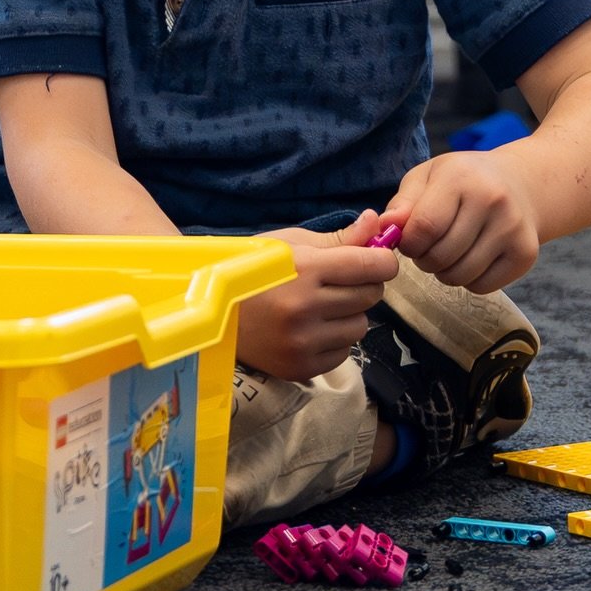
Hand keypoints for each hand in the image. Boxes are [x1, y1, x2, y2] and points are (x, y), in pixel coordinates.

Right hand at [238, 212, 393, 381]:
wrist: (209, 312)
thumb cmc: (250, 269)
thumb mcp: (291, 243)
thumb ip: (340, 238)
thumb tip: (379, 222)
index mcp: (304, 269)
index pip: (372, 266)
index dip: (382, 261)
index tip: (376, 260)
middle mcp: (305, 308)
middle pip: (371, 295)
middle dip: (364, 284)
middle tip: (340, 281)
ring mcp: (302, 342)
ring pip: (361, 326)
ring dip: (349, 314)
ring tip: (321, 306)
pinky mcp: (300, 367)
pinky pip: (344, 352)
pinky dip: (335, 339)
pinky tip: (311, 328)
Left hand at [381, 156, 540, 294]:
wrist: (521, 185)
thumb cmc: (464, 181)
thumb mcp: (428, 177)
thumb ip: (403, 203)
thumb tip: (384, 227)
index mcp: (460, 177)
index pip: (424, 227)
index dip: (409, 243)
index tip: (409, 241)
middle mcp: (492, 200)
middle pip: (440, 256)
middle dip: (424, 259)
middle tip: (429, 248)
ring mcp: (512, 228)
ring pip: (461, 275)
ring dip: (445, 273)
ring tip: (448, 253)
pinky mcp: (525, 253)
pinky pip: (483, 287)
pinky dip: (469, 281)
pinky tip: (471, 258)